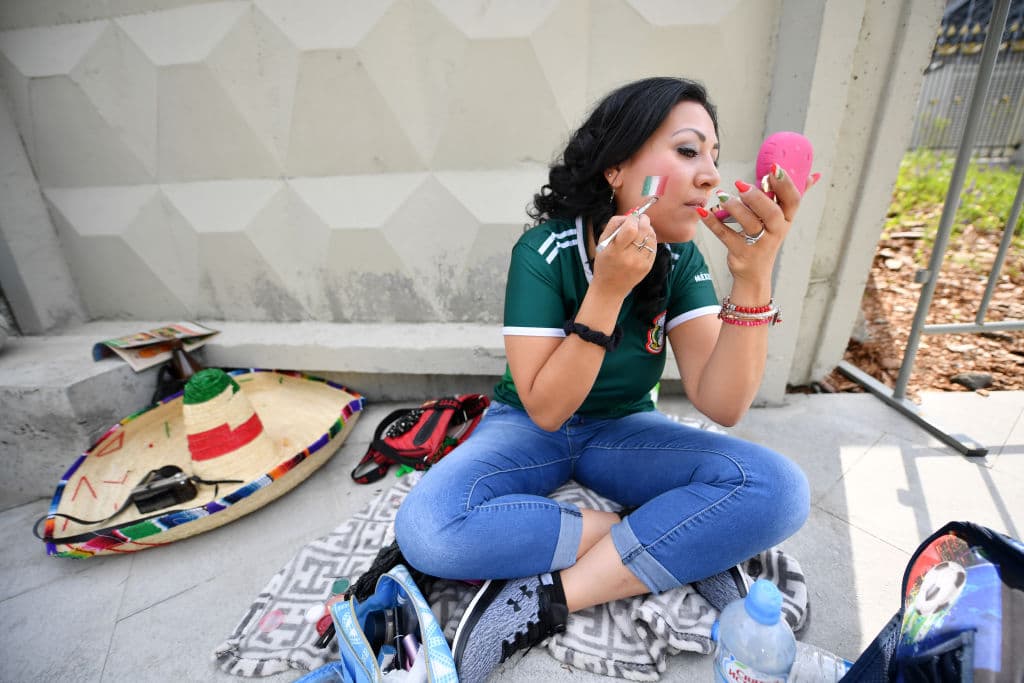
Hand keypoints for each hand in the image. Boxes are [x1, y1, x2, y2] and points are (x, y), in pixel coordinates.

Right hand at [592, 212, 657, 298]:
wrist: (610, 288)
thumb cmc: (604, 263)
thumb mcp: (602, 244)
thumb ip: (613, 226)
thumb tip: (629, 215)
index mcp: (615, 251)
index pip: (631, 228)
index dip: (633, 219)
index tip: (631, 218)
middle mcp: (629, 258)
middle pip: (643, 231)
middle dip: (644, 221)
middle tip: (641, 219)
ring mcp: (640, 263)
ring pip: (651, 238)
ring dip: (649, 229)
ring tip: (643, 228)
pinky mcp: (647, 267)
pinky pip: (654, 248)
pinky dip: (651, 240)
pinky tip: (645, 239)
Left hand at [700, 166, 818, 284]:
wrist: (754, 274)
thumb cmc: (767, 238)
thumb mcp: (783, 219)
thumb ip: (793, 196)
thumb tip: (814, 175)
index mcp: (786, 219)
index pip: (793, 200)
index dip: (786, 184)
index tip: (773, 168)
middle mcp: (776, 232)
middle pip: (772, 213)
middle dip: (758, 197)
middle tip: (741, 184)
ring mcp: (759, 245)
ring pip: (749, 225)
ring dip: (734, 208)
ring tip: (721, 195)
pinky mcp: (740, 253)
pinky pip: (726, 236)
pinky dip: (714, 223)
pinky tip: (704, 211)